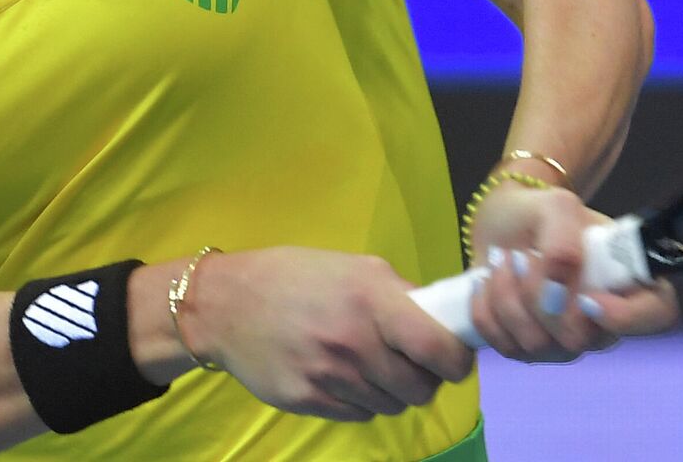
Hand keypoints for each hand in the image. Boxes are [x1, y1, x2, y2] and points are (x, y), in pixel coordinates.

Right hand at [179, 247, 475, 421]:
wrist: (225, 304)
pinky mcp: (307, 401)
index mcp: (372, 299)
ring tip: (372, 366)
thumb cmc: (296, 277)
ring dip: (392, 392)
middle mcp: (354, 341)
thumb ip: (399, 296)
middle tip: (413, 364)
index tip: (454, 358)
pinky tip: (345, 376)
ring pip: (391, 406)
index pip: (438, 348)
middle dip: (425, 380)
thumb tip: (441, 321)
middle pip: (420, 388)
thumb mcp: (354, 267)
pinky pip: (359, 415)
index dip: (457, 360)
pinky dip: (362, 401)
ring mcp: (329, 375)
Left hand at [467, 182, 679, 362]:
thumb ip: (564, 241)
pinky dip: (486, 310)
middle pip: (580, 338)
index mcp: (629, 280)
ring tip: (501, 260)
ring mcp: (567, 342)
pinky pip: (505, 347)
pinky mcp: (529, 351)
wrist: (502, 226)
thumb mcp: (556, 206)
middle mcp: (604, 321)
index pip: (656, 315)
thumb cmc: (539, 213)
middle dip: (538, 295)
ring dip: (507, 297)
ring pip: (537, 345)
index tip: (586, 297)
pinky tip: (487, 283)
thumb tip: (559, 292)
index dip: (627, 317)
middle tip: (521, 255)